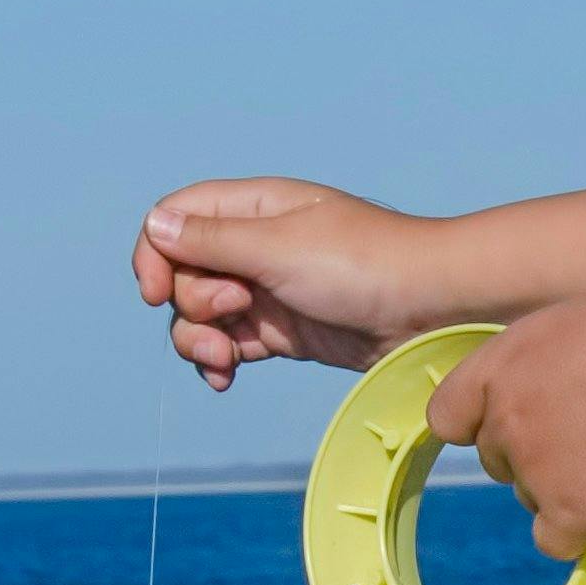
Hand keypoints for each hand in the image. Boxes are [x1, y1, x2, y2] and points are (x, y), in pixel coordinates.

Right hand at [134, 177, 448, 385]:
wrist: (431, 310)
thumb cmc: (364, 265)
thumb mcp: (279, 247)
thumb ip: (213, 241)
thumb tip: (154, 224)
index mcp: (255, 208)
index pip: (177, 218)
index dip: (155, 252)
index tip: (154, 292)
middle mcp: (257, 245)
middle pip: (184, 272)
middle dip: (191, 301)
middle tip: (236, 310)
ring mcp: (269, 290)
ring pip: (203, 314)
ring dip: (199, 338)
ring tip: (224, 360)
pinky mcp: (284, 330)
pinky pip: (231, 344)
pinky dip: (219, 361)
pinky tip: (226, 376)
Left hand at [432, 292, 585, 555]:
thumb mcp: (584, 323)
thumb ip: (547, 359)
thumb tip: (551, 380)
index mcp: (503, 363)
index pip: (448, 413)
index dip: (478, 422)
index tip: (511, 424)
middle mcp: (506, 418)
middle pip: (496, 458)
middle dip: (534, 454)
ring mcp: (533, 469)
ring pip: (530, 497)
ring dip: (565, 489)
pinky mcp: (568, 513)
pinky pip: (556, 540)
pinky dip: (584, 531)